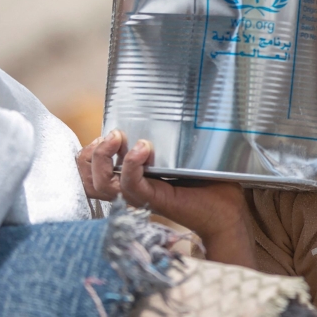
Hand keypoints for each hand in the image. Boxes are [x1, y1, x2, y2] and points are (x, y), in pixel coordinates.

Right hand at [79, 130, 255, 267]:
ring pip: (103, 185)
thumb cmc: (207, 180)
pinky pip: (130, 185)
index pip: (92, 172)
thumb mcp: (182, 154)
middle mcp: (131, 190)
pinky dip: (131, 165)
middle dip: (91, 155)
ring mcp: (141, 197)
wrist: (227, 209)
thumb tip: (163, 107)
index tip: (105, 134)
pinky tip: (143, 149)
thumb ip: (167, 138)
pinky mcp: (154, 201)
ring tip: (120, 138)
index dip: (89, 153)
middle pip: (90, 180)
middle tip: (112, 135)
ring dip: (105, 158)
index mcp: (132, 179)